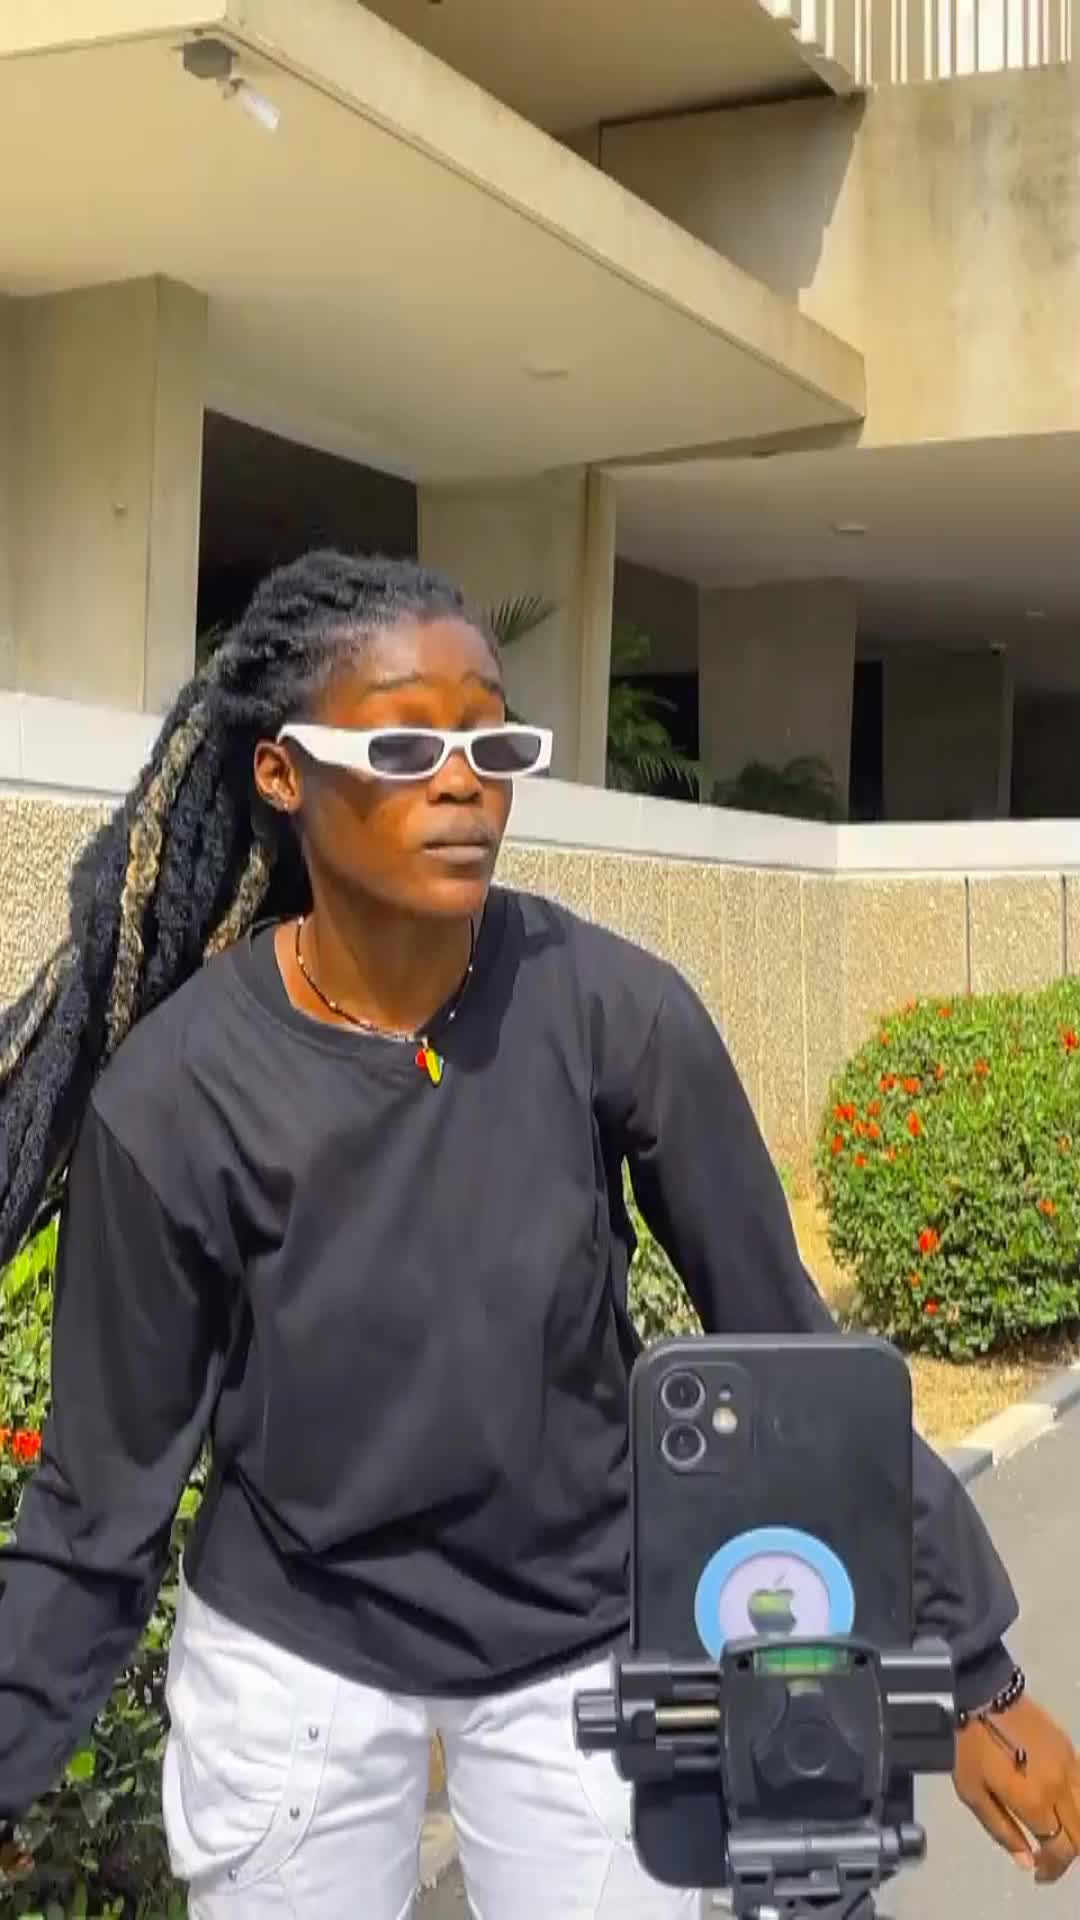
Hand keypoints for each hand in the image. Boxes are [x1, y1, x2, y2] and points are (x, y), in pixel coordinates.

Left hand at [953, 1694, 1079, 1882]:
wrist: (982, 1695)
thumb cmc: (970, 1746)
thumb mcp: (973, 1793)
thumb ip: (1003, 1830)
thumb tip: (1027, 1861)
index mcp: (1035, 1801)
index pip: (1059, 1849)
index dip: (1052, 1869)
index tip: (1039, 1874)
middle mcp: (1060, 1787)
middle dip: (1067, 1855)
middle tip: (1047, 1858)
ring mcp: (1069, 1766)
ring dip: (1076, 1831)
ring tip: (1055, 1834)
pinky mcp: (1069, 1748)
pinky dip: (1077, 1805)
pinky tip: (1059, 1807)